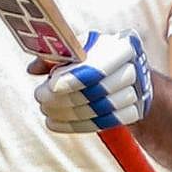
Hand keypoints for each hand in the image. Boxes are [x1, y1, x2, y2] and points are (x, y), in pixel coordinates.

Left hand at [32, 29, 152, 132]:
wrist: (129, 78)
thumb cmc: (97, 58)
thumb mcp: (79, 51)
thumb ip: (56, 56)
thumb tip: (33, 68)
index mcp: (124, 46)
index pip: (99, 66)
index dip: (75, 78)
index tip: (51, 86)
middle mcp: (135, 68)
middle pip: (99, 89)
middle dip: (66, 97)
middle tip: (41, 100)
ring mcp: (138, 93)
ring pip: (100, 109)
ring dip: (68, 113)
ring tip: (46, 111)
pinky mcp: (134, 112)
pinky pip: (103, 123)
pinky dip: (76, 125)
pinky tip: (55, 123)